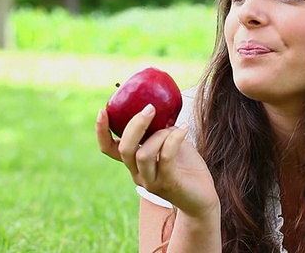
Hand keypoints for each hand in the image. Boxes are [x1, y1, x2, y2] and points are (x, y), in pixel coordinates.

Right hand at [96, 105, 219, 218]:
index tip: (102, 111)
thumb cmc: (187, 167)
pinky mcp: (168, 184)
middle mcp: (137, 174)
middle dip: (135, 125)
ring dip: (160, 135)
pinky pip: (166, 157)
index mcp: (134, 163)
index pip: (109, 149)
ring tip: (177, 128)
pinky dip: (174, 139)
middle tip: (150, 108)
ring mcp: (151, 182)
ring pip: (143, 154)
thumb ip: (160, 129)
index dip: (101, 131)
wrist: (203, 196)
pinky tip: (185, 129)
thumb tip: (156, 107)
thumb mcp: (171, 142)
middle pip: (124, 148)